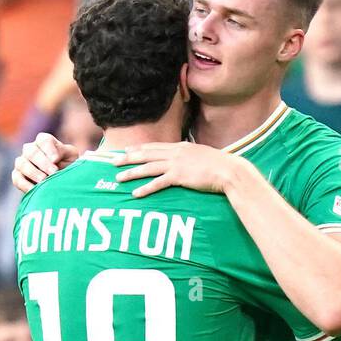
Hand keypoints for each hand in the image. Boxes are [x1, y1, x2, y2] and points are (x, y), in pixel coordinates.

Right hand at [12, 134, 77, 193]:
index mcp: (44, 142)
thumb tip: (53, 158)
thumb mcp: (70, 156)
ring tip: (44, 181)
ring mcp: (22, 162)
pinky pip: (17, 179)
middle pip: (31, 152)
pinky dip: (25, 185)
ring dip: (33, 172)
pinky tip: (35, 190)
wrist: (64, 182)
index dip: (49, 149)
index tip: (56, 160)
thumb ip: (63, 152)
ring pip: (22, 164)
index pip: (43, 140)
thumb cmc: (68, 165)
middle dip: (43, 163)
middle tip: (53, 172)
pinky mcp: (17, 176)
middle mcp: (30, 149)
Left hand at [113, 142, 235, 197]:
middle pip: (146, 154)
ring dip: (132, 172)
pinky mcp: (179, 176)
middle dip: (128, 158)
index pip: (155, 147)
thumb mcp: (202, 157)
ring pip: (148, 167)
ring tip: (119, 177)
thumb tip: (185, 163)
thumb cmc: (219, 166)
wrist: (228, 170)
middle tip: (112, 162)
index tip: (126, 151)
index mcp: (180, 147)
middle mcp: (175, 153)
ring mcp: (176, 164)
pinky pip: (158, 183)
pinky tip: (136, 193)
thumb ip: (190, 158)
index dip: (139, 149)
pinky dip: (146, 188)